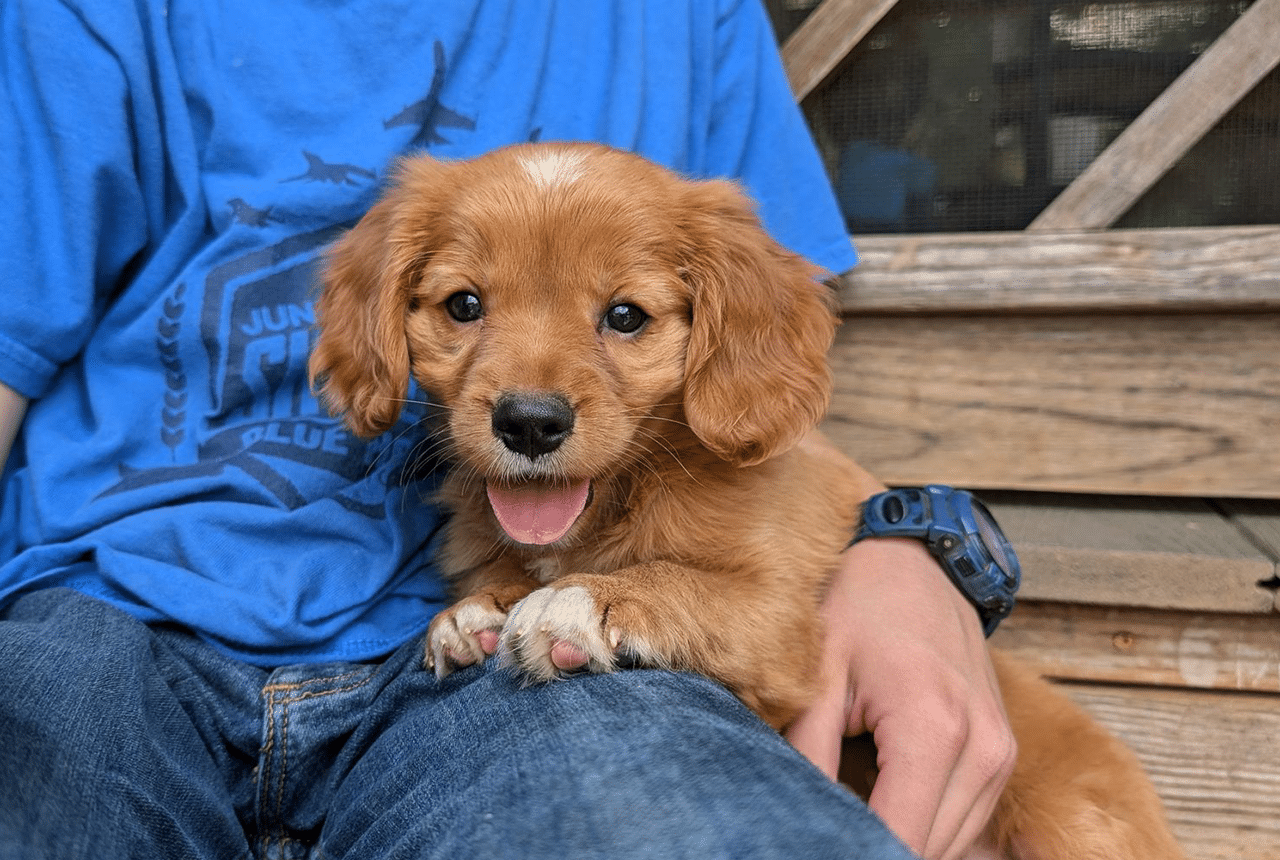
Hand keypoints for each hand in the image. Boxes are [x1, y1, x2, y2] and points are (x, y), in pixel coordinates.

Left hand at [786, 537, 1016, 859]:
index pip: (898, 839)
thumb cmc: (860, 606)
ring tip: (849, 814)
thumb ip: (808, 757)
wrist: (917, 558)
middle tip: (824, 827)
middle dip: (872, 846)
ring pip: (951, 846)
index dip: (851, 849)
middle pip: (927, 851)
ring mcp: (1000, 755)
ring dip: (901, 840)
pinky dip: (925, 827)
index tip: (816, 839)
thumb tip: (796, 822)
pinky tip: (882, 804)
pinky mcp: (1001, 755)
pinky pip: (966, 824)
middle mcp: (982, 751)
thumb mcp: (818, 677)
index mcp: (932, 730)